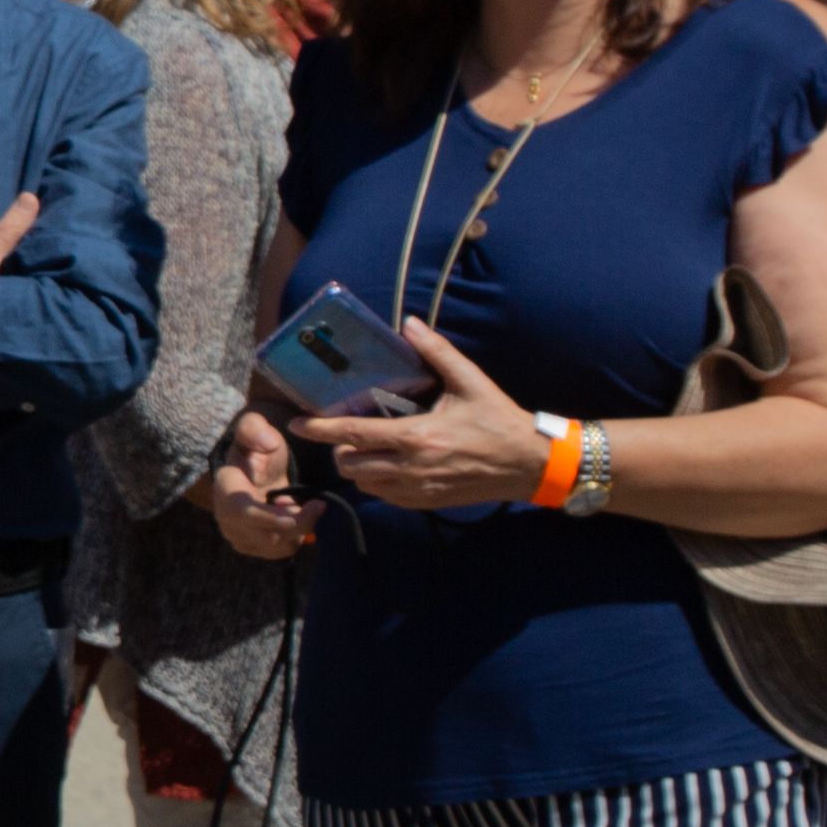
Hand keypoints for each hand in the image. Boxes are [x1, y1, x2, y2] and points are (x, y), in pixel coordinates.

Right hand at [202, 408, 311, 559]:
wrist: (251, 470)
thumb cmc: (255, 447)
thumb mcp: (254, 427)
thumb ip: (254, 428)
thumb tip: (266, 442)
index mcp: (226, 489)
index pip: (246, 513)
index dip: (277, 517)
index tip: (313, 506)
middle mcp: (226, 518)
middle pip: (268, 536)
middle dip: (300, 522)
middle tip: (318, 504)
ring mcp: (237, 536)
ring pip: (278, 546)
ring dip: (297, 529)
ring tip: (296, 504)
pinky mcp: (252, 547)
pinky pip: (282, 550)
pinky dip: (295, 535)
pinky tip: (292, 515)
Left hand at [302, 313, 545, 511]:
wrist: (529, 464)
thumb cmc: (498, 420)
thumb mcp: (469, 381)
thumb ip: (437, 351)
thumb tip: (409, 323)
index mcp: (417, 437)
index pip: (356, 433)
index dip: (321, 429)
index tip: (297, 423)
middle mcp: (412, 467)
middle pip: (351, 464)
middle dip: (340, 449)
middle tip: (348, 433)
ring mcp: (419, 489)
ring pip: (365, 485)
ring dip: (358, 468)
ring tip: (368, 449)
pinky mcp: (427, 503)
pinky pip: (386, 497)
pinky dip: (379, 483)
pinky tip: (390, 466)